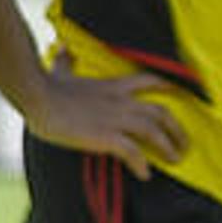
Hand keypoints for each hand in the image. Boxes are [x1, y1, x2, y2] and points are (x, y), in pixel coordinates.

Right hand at [20, 67, 189, 175]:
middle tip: (184, 144)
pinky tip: (144, 174)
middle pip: (162, 112)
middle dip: (177, 129)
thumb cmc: (46, 86)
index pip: (151, 81)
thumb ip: (66, 61)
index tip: (181, 98)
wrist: (38, 98)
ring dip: (168, 146)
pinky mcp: (106, 136)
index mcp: (113, 86)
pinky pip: (133, 152)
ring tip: (174, 160)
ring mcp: (115, 119)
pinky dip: (141, 164)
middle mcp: (121, 101)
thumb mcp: (60, 70)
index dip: (170, 89)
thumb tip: (63, 48)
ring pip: (154, 131)